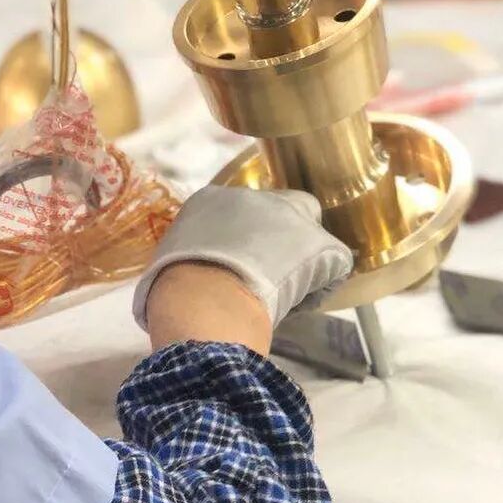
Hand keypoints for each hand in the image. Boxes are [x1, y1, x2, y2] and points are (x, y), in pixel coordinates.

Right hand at [133, 186, 354, 330]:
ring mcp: (288, 215)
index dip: (243, 239)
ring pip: (311, 236)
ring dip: (303, 262)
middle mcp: (252, 197)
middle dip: (280, 242)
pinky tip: (302, 306)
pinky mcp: (320, 243)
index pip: (238, 211)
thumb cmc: (175, 289)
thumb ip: (186, 257)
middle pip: (281, 211)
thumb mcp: (169, 262)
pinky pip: (333, 264)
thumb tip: (182, 277)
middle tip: (268, 276)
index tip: (239, 264)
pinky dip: (323, 286)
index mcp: (210, 200)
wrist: (203, 299)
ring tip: (287, 295)